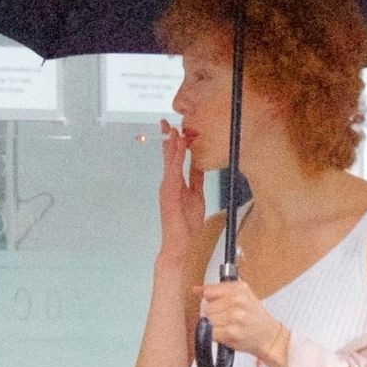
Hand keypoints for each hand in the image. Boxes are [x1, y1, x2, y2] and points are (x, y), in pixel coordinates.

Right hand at [156, 119, 205, 264]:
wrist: (179, 244)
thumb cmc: (186, 225)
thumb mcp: (196, 196)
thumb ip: (196, 180)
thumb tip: (199, 165)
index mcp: (175, 183)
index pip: (174, 159)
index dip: (175, 143)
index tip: (176, 128)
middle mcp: (168, 183)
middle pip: (168, 156)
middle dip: (168, 138)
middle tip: (167, 122)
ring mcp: (167, 187)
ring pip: (170, 161)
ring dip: (172, 144)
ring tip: (173, 129)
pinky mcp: (169, 193)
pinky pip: (173, 171)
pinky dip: (175, 157)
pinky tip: (178, 147)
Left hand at [199, 278, 288, 366]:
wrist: (269, 336)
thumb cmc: (254, 317)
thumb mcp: (241, 295)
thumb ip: (218, 290)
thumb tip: (196, 290)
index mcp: (239, 289)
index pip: (209, 292)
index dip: (212, 301)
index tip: (219, 305)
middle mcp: (238, 301)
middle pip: (207, 308)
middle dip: (214, 315)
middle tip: (227, 319)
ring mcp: (234, 317)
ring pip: (207, 320)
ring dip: (214, 326)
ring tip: (228, 326)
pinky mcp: (231, 332)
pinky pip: (211, 333)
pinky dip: (216, 335)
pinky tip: (227, 333)